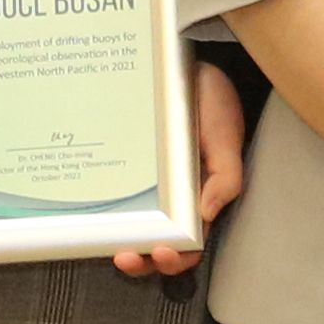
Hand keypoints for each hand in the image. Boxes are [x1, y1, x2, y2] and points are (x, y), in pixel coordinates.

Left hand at [113, 61, 247, 281]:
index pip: (192, 244)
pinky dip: (111, 214)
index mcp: (203, 198)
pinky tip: (98, 214)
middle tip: (125, 258)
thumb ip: (225, 176)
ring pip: (138, 229)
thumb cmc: (214, 100)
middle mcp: (178, 198)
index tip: (161, 252)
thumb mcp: (225, 135)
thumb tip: (207, 215)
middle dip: (143, 261)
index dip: (177, 258)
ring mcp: (154, 186)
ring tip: (110, 246)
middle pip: (160, 245)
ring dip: (124, 243)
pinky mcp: (134, 170)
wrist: (190, 62)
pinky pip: (121, 198)